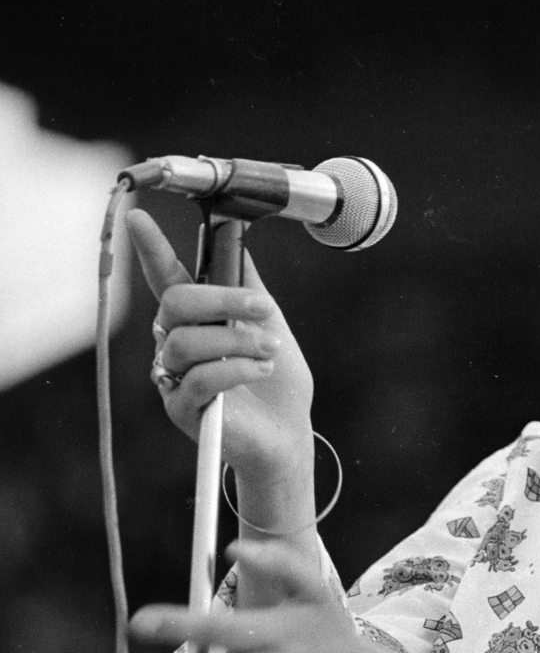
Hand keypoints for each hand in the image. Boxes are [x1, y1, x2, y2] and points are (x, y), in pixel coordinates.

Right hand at [128, 209, 314, 482]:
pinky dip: (235, 369)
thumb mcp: (269, 326)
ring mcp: (174, 377)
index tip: (139, 218)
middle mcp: (175, 344)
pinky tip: (261, 370)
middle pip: (175, 304)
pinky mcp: (182, 409)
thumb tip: (238, 245)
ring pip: (187, 341)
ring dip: (237, 340)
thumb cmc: (278, 383)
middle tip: (263, 308)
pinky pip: (198, 378)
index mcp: (194, 320)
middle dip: (222, 298)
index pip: (166, 278)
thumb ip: (250, 289)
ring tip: (271, 351)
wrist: (288, 435)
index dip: (151, 249)